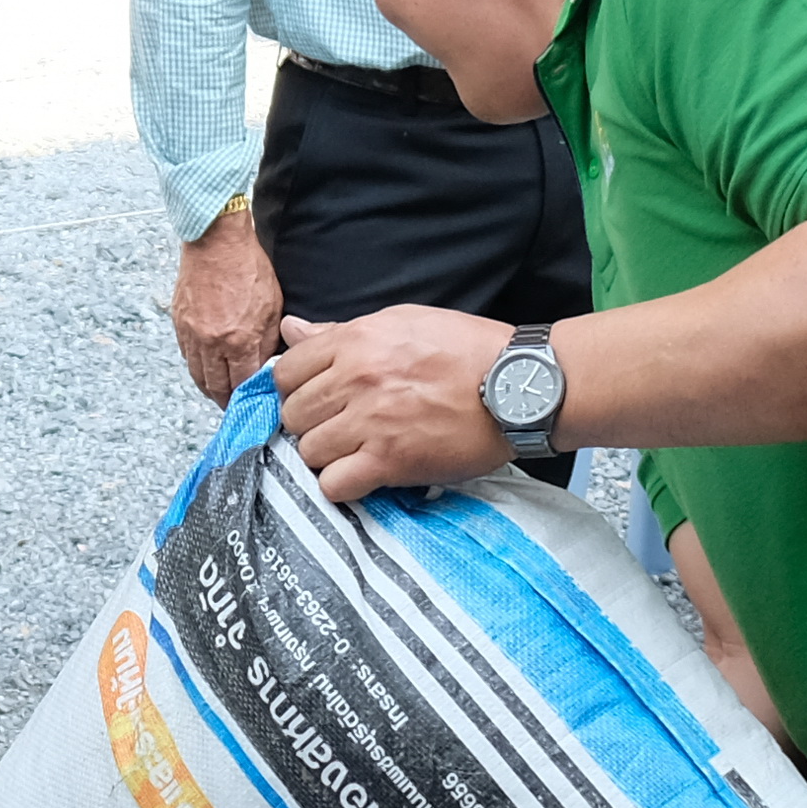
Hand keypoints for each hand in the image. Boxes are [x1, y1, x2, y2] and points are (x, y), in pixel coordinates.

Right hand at [166, 203, 283, 402]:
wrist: (216, 240)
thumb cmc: (248, 267)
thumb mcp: (272, 307)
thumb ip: (267, 341)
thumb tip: (264, 365)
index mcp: (238, 340)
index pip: (242, 384)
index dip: (248, 399)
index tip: (253, 406)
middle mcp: (211, 342)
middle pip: (216, 387)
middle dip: (226, 402)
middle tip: (234, 408)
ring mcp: (191, 334)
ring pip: (198, 376)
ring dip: (209, 390)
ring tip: (219, 395)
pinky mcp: (179, 322)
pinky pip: (186, 357)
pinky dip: (196, 368)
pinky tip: (205, 370)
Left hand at [273, 305, 513, 502]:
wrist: (519, 385)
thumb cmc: (468, 350)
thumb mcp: (403, 322)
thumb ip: (341, 331)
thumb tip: (291, 330)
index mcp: (356, 341)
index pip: (286, 370)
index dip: (298, 387)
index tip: (318, 397)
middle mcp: (356, 379)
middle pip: (294, 414)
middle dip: (311, 423)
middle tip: (339, 426)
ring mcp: (370, 422)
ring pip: (309, 451)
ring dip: (327, 455)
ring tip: (355, 451)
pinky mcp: (390, 461)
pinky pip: (335, 484)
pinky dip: (343, 485)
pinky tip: (364, 474)